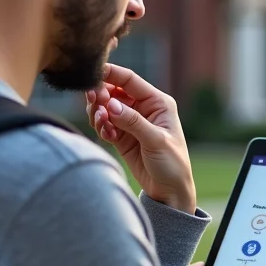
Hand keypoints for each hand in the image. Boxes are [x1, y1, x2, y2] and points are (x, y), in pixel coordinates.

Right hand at [86, 63, 196, 213]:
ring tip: (100, 121)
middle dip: (101, 96)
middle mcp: (144, 109)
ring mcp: (131, 123)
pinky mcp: (121, 137)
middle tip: (92, 102)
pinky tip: (106, 134)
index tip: (92, 73)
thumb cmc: (172, 164)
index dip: (111, 74)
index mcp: (158, 102)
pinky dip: (102, 127)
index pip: (130, 81)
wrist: (170, 192)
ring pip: (106, 108)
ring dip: (99, 112)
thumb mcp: (156, 140)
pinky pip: (105, 126)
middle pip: (114, 92)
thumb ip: (133, 122)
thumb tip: (111, 104)